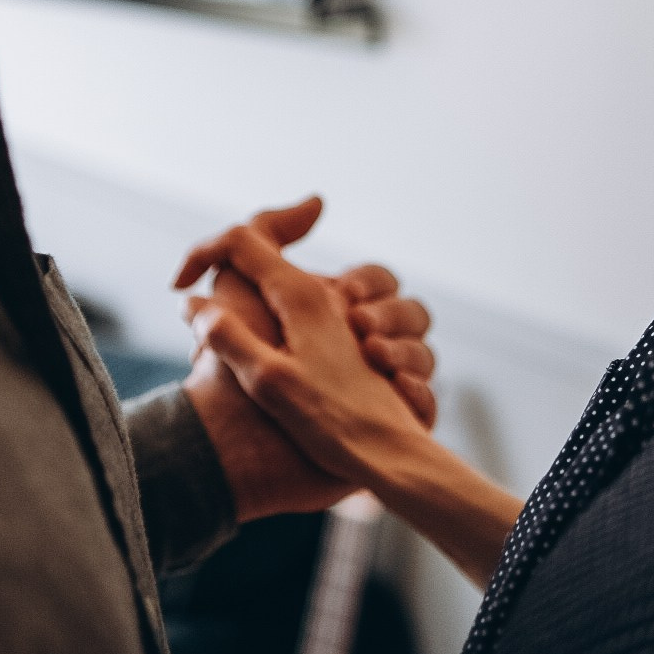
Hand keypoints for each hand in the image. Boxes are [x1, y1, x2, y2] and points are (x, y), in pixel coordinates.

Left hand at [176, 198, 435, 521]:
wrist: (234, 453)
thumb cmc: (227, 371)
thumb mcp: (238, 291)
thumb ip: (262, 235)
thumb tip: (317, 200)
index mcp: (327, 313)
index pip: (378, 281)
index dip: (369, 282)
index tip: (346, 297)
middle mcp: (353, 348)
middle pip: (411, 314)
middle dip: (394, 318)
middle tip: (362, 335)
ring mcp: (371, 389)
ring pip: (424, 357)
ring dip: (408, 356)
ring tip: (377, 366)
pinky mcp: (380, 428)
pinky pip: (426, 406)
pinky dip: (417, 400)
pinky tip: (393, 399)